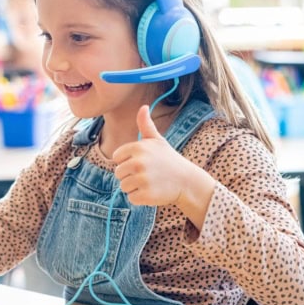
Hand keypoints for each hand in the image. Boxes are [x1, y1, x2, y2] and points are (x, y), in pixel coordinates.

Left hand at [112, 105, 216, 228]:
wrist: (187, 180)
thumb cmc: (169, 159)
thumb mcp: (157, 140)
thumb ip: (146, 124)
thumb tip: (143, 106)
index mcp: (138, 147)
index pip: (116, 158)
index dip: (126, 161)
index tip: (141, 162)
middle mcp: (138, 162)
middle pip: (118, 173)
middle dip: (130, 175)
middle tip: (147, 174)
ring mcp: (142, 179)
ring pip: (123, 186)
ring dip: (134, 187)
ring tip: (150, 182)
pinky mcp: (146, 195)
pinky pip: (131, 198)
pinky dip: (140, 198)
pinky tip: (152, 192)